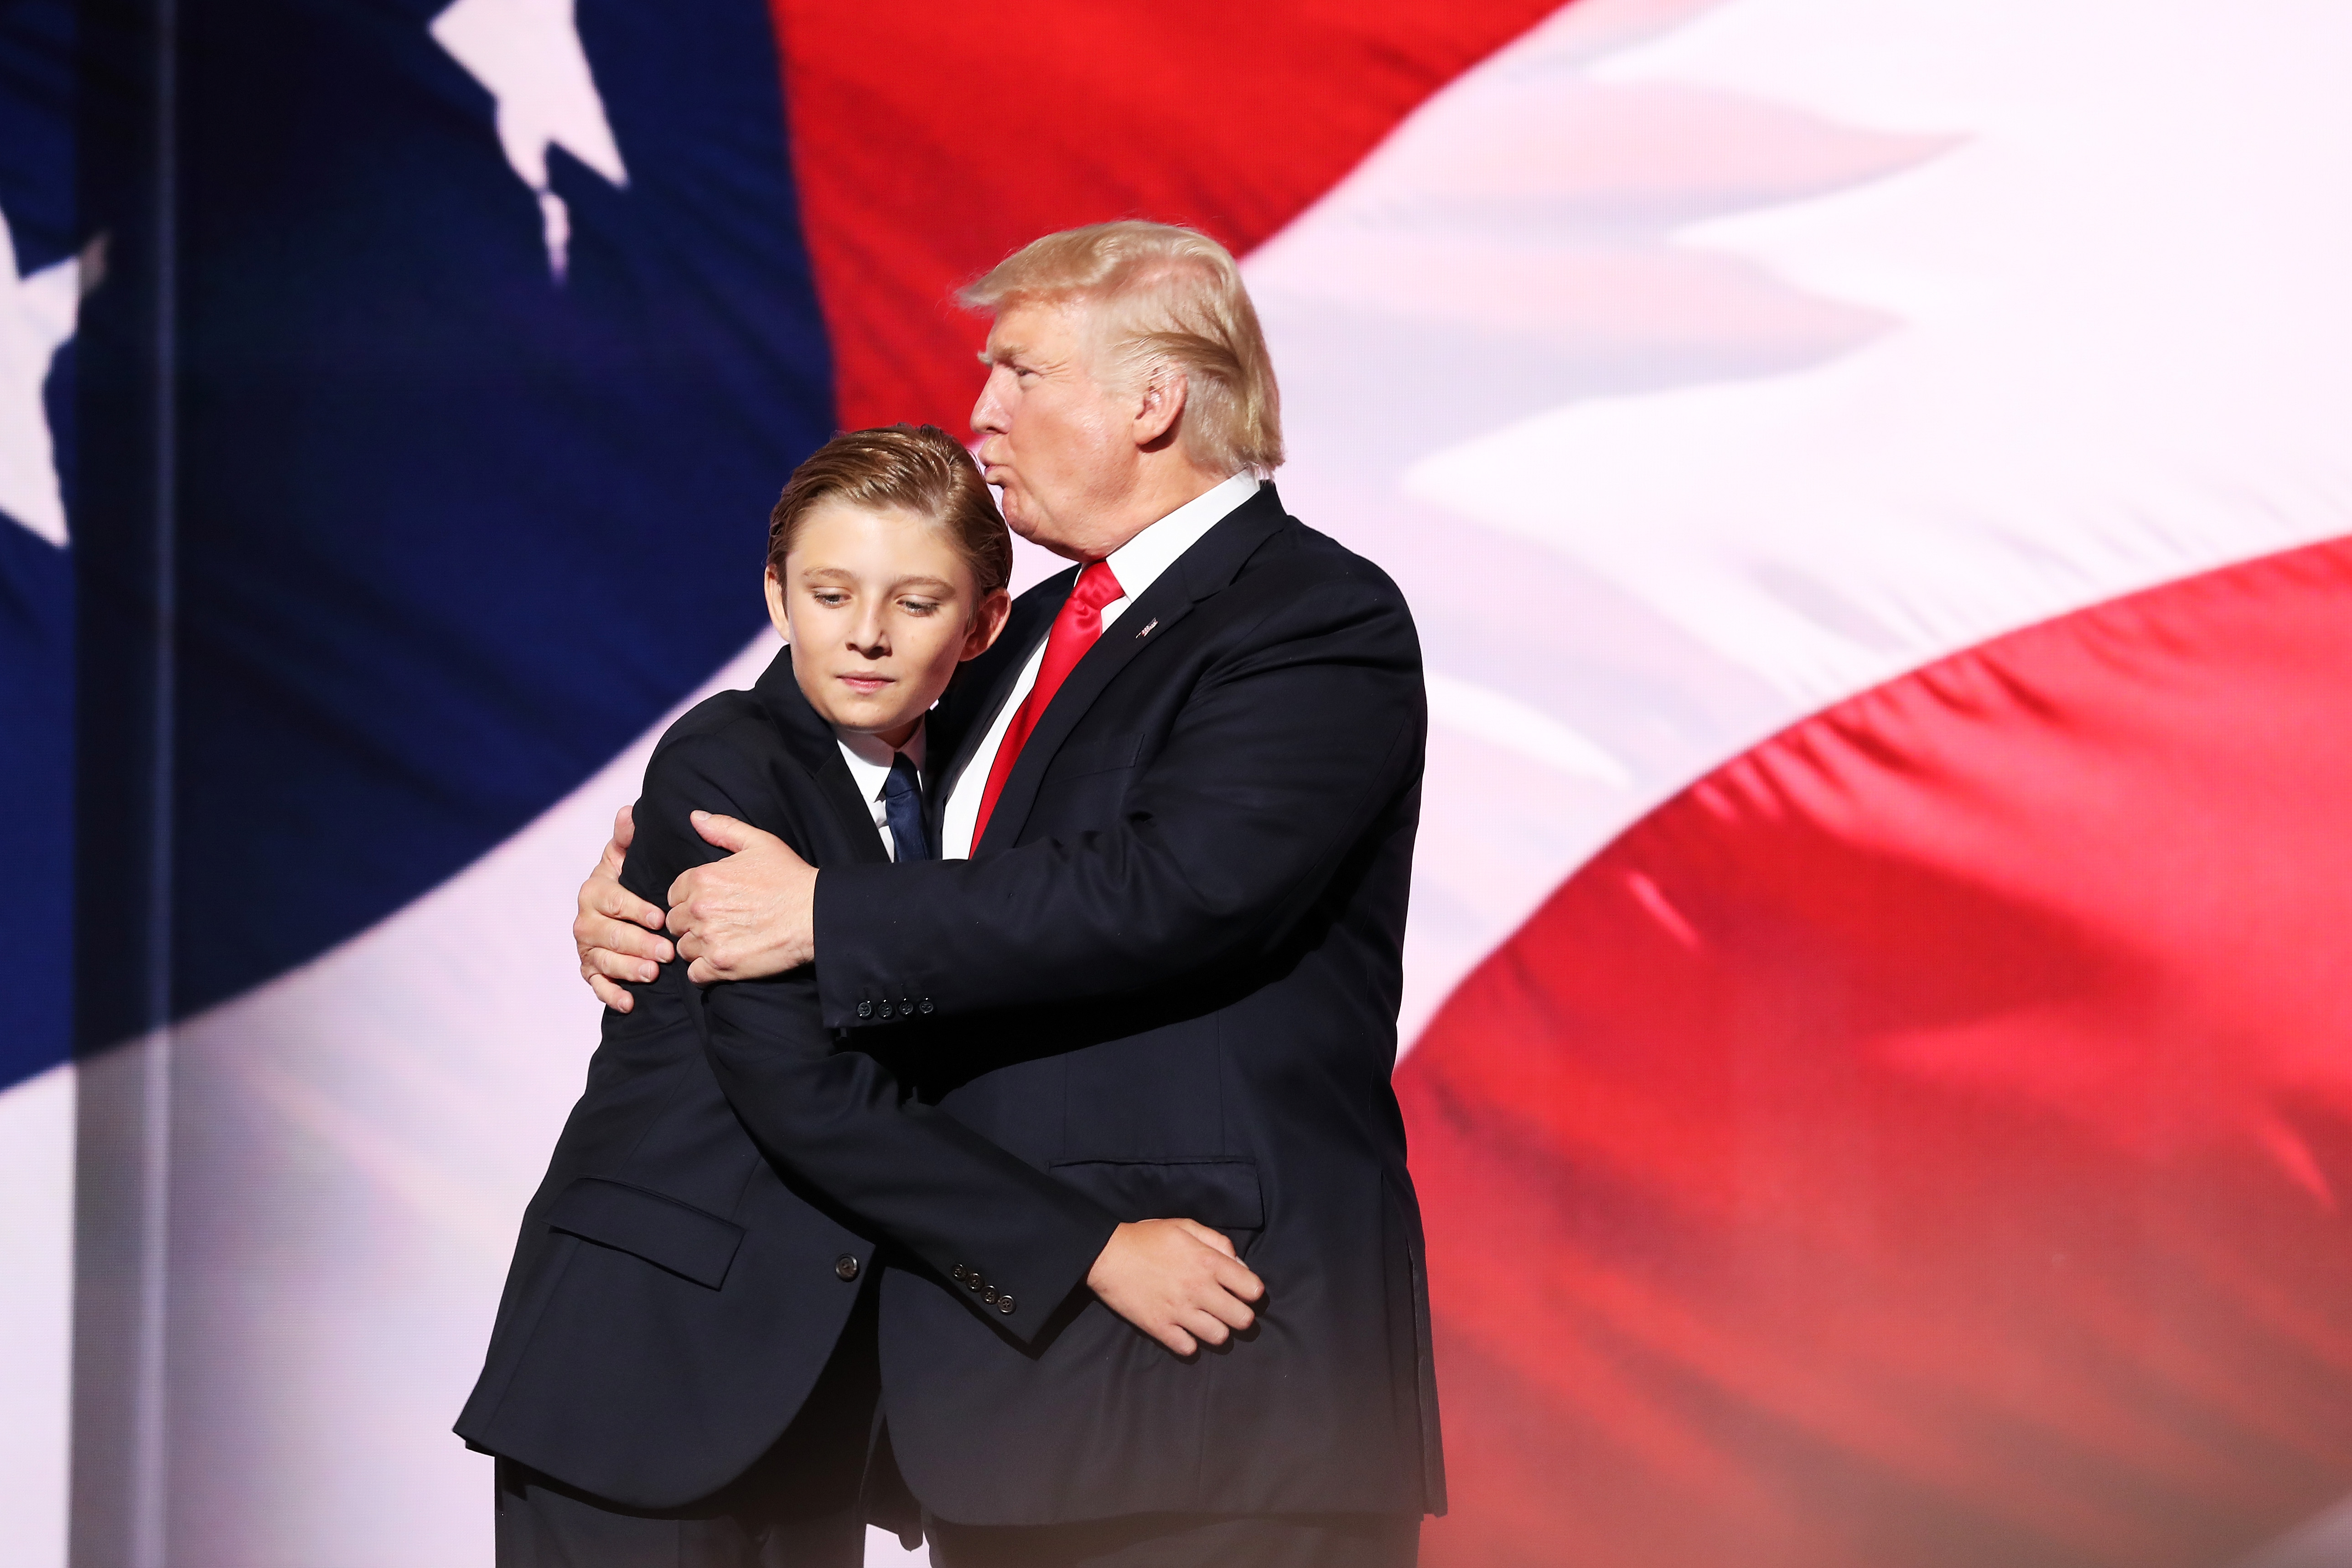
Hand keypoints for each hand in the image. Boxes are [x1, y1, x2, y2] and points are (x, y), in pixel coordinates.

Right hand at [575, 805, 672, 1012]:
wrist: (619, 907)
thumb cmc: (630, 878)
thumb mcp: (627, 856)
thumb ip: (627, 838)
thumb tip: (629, 813)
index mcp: (594, 890)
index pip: (613, 900)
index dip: (635, 909)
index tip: (660, 918)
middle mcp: (585, 920)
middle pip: (608, 935)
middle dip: (637, 944)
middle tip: (666, 952)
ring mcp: (587, 948)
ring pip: (603, 961)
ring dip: (627, 969)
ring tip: (652, 974)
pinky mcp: (591, 970)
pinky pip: (596, 985)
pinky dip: (611, 995)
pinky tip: (629, 1003)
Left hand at [666, 812, 817, 983]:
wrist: (815, 914)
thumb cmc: (790, 878)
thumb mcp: (759, 843)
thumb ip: (723, 829)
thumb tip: (695, 817)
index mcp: (702, 878)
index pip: (673, 894)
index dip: (689, 899)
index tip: (708, 903)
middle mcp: (700, 908)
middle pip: (675, 922)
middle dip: (690, 923)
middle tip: (715, 924)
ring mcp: (709, 939)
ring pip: (683, 949)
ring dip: (697, 948)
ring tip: (720, 943)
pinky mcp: (721, 965)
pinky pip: (694, 975)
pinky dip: (704, 972)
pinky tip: (720, 962)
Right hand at [1086, 1219, 1264, 1356]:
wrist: (1106, 1254)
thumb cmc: (1147, 1238)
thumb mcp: (1185, 1227)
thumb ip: (1217, 1242)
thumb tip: (1239, 1265)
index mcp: (1208, 1262)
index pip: (1252, 1289)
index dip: (1252, 1291)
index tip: (1243, 1290)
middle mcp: (1199, 1289)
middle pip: (1242, 1319)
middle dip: (1240, 1315)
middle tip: (1228, 1310)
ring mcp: (1179, 1311)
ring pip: (1219, 1337)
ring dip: (1217, 1331)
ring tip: (1207, 1321)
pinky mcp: (1159, 1328)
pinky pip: (1188, 1349)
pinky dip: (1190, 1343)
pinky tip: (1184, 1330)